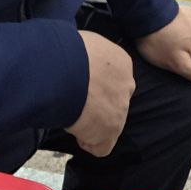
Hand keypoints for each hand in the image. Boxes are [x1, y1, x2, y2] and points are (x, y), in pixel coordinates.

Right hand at [66, 31, 134, 156]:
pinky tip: (75, 131)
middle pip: (114, 101)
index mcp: (122, 62)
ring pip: (108, 123)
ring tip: (70, 115)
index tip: (78, 85)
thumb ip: (90, 55)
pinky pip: (102, 146)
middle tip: (74, 101)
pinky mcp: (110, 131)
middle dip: (97, 104)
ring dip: (90, 123)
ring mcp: (120, 109)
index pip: (114, 78)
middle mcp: (126, 85)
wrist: (63, 71)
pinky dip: (88, 142)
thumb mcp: (85, 43)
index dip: (94, 85)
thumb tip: (79, 59)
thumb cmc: (67, 52)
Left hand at [134, 4, 190, 84]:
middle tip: (174, 56)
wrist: (143, 14)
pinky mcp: (186, 13)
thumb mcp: (177, 63)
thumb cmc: (160, 41)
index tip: (184, 68)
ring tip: (169, 45)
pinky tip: (169, 36)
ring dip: (186, 47)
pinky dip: (181, 36)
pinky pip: (189, 31)